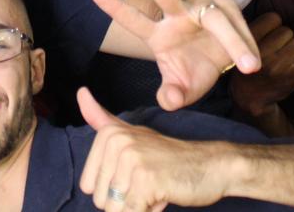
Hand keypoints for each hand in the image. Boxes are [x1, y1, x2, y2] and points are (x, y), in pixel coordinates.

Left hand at [78, 88, 230, 210]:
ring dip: (138, 208)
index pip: (88, 185)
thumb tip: (80, 93)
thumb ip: (101, 118)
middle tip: (150, 182)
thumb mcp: (132, 134)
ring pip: (114, 210)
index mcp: (109, 135)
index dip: (114, 189)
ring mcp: (131, 159)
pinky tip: (163, 196)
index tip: (137, 174)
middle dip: (126, 200)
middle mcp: (116, 143)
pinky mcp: (145, 179)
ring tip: (156, 187)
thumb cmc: (169, 157)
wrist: (212, 165)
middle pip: (100, 199)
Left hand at [93, 0, 259, 109]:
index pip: (134, 20)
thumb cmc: (196, 72)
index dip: (116, 8)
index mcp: (159, 33)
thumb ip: (173, 95)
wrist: (222, 62)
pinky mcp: (226, 6)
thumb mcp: (183, 89)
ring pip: (217, 19)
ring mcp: (202, 6)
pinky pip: (238, 28)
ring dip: (235, 40)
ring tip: (249, 64)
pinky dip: (246, 46)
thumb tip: (168, 102)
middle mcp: (178, 13)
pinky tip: (252, 62)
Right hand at [228, 13, 293, 118]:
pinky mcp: (290, 77)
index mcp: (248, 40)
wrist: (249, 97)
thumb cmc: (248, 64)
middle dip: (284, 39)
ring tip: (283, 61)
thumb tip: (279, 16)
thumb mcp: (243, 43)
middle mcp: (261, 51)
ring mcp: (276, 65)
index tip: (269, 36)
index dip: (274, 26)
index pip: (273, 18)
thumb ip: (255, 27)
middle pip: (287, 30)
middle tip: (275, 52)